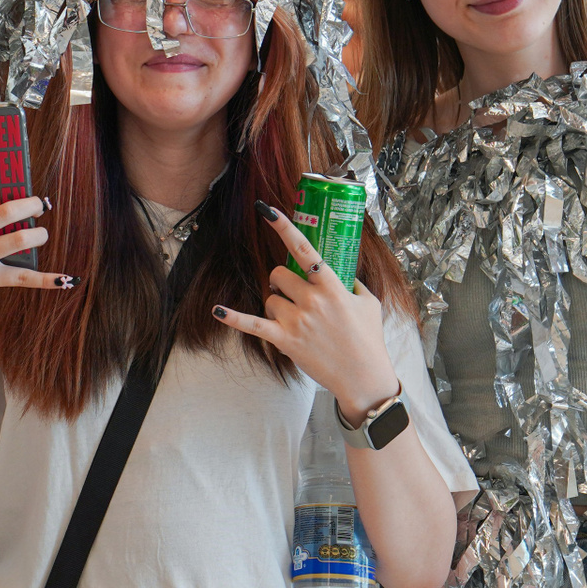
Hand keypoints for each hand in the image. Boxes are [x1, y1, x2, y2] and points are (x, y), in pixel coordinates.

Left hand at [211, 201, 399, 423]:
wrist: (363, 377)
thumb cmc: (368, 340)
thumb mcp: (369, 302)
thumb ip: (353, 283)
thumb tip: (342, 271)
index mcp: (332, 286)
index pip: (304, 249)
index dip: (284, 227)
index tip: (267, 210)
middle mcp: (312, 299)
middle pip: (279, 275)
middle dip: (282, 282)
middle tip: (293, 295)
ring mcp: (297, 320)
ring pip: (270, 298)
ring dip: (277, 305)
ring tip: (294, 320)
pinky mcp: (285, 340)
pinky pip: (253, 325)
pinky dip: (234, 318)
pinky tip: (217, 310)